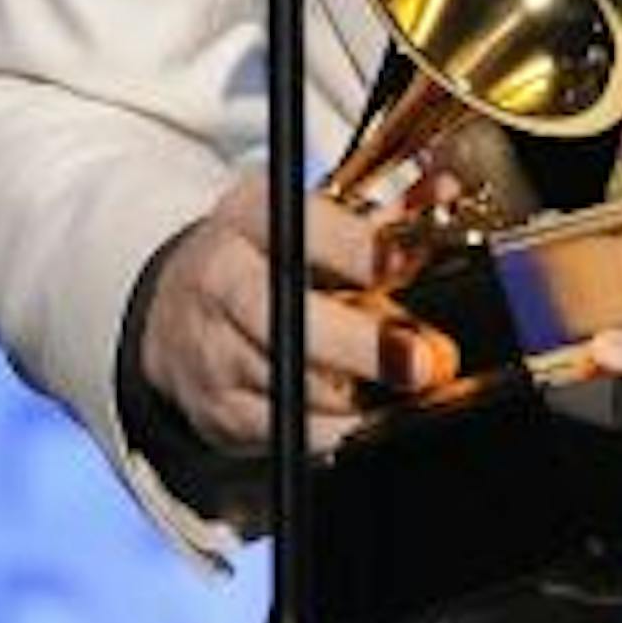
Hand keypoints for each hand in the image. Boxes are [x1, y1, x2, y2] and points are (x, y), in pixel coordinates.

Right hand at [138, 169, 449, 455]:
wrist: (176, 313)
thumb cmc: (267, 256)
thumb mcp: (311, 217)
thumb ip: (383, 212)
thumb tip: (445, 191)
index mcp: (249, 217)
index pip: (302, 228)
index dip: (357, 248)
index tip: (402, 263)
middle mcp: (222, 281)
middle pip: (288, 318)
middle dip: (362, 344)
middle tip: (422, 361)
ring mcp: (214, 351)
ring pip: (295, 384)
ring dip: (359, 390)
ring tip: (405, 382)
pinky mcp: (220, 411)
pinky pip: (291, 432)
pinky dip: (337, 427)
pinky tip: (363, 410)